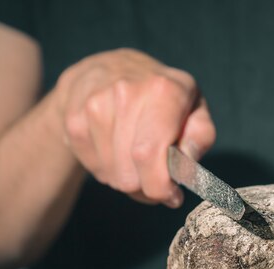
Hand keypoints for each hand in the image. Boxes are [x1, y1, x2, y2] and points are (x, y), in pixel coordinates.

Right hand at [56, 48, 214, 207]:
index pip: (150, 155)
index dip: (159, 187)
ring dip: (126, 177)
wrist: (112, 68)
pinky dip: (106, 170)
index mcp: (164, 91)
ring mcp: (95, 103)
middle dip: (146, 187)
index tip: (170, 195)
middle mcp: (126, 91)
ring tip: (135, 157)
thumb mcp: (195, 109)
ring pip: (111, 175)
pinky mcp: (74, 117)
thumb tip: (183, 170)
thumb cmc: (164, 98)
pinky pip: (92, 167)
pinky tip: (116, 150)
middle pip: (130, 174)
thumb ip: (199, 139)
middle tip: (154, 176)